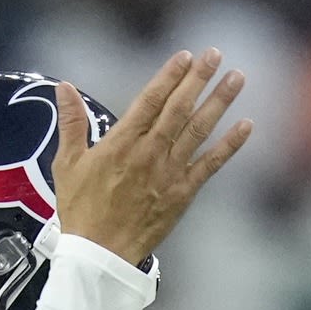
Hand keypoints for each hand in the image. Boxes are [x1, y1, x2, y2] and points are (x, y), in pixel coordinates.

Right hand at [52, 49, 252, 267]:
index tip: (185, 55)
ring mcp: (169, 172)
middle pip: (178, 108)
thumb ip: (71, 123)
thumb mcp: (67, 164)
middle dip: (198, 79)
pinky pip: (210, 165)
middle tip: (215, 54)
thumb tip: (64, 86)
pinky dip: (229, 145)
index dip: (169, 76)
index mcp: (121, 143)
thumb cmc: (81, 210)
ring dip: (219, 102)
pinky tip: (246, 126)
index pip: (149, 100)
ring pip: (198, 130)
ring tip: (237, 78)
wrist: (99, 255)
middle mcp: (149, 153)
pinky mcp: (182, 193)